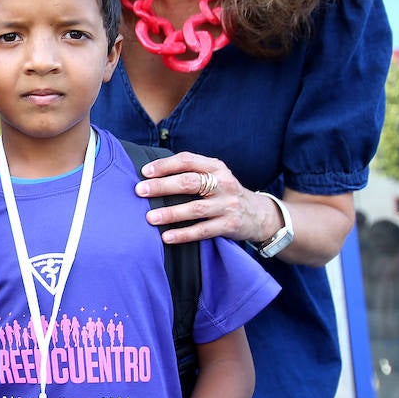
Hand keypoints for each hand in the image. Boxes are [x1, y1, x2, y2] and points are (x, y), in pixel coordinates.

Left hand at [132, 151, 272, 244]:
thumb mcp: (213, 176)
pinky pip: (203, 230)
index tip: (144, 172)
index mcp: (216, 167)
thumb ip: (190, 173)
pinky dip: (183, 234)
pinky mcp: (230, 225)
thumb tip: (150, 175)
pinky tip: (166, 237)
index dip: (164, 165)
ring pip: (195, 208)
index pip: (187, 160)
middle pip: (189, 182)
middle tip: (140, 191)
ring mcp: (228, 205)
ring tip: (150, 217)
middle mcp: (223, 183)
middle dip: (162, 186)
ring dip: (170, 213)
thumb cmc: (223, 193)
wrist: (258, 214)